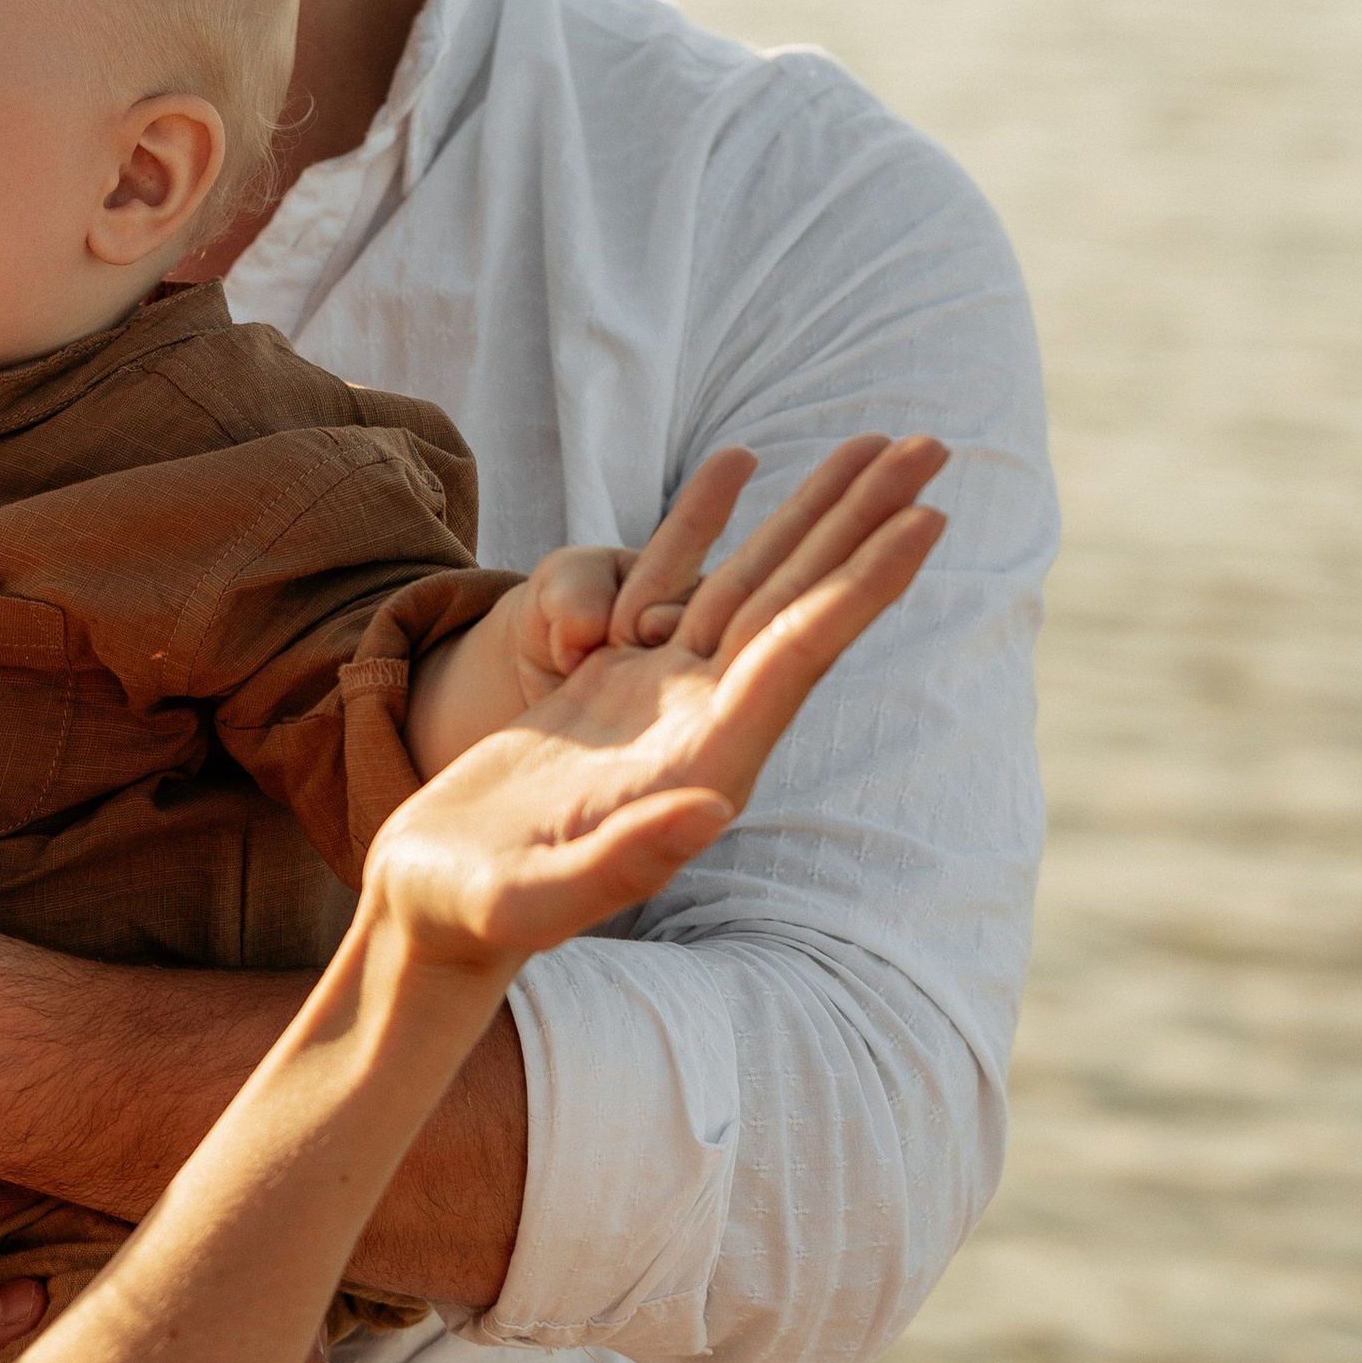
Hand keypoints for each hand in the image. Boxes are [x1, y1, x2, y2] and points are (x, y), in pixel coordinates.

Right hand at [367, 435, 949, 973]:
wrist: (431, 916)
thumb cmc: (466, 916)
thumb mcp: (530, 900)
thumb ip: (622, 863)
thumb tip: (712, 808)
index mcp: (702, 771)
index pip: (797, 658)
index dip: (862, 586)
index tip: (928, 518)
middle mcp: (706, 731)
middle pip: (799, 605)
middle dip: (864, 524)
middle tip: (930, 446)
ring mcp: (665, 704)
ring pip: (754, 587)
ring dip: (815, 516)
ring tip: (873, 446)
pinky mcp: (618, 685)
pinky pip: (678, 581)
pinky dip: (709, 521)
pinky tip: (741, 468)